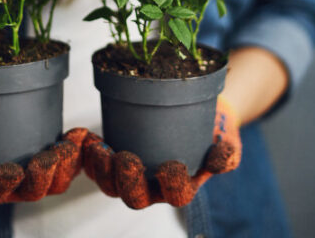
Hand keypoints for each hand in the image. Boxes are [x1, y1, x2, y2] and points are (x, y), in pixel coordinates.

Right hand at [0, 105, 87, 204]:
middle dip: (44, 175)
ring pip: (57, 181)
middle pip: (34, 191)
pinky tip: (80, 134)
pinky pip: (71, 163)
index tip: (11, 170)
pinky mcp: (53, 157)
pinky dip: (78, 151)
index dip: (5, 185)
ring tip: (69, 144)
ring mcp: (36, 173)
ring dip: (66, 165)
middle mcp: (14, 186)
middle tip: (49, 155)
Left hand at [82, 96, 240, 208]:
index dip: (172, 185)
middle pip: (135, 197)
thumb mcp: (228, 140)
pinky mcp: (116, 158)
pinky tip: (87, 138)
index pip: (177, 195)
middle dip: (126, 181)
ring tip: (99, 149)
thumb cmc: (215, 132)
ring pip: (110, 185)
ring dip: (101, 170)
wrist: (200, 116)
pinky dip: (90, 154)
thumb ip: (227, 152)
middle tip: (126, 159)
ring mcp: (133, 175)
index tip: (172, 165)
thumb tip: (218, 162)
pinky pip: (97, 165)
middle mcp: (155, 187)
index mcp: (183, 186)